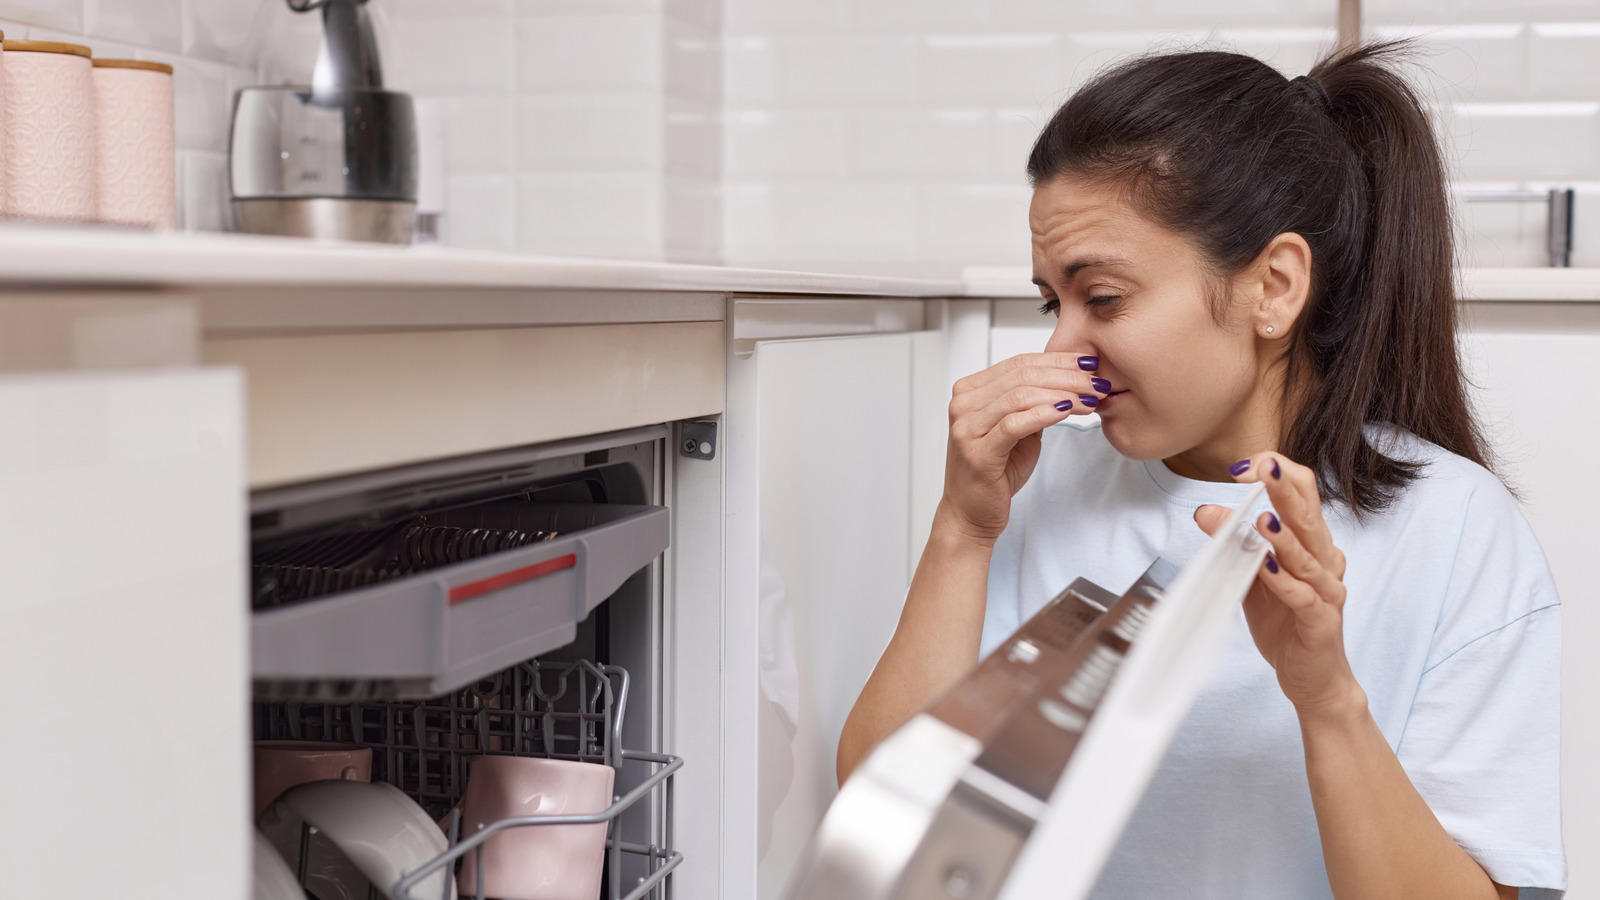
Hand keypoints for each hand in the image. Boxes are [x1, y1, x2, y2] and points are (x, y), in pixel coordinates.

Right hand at [939, 352, 1109, 542]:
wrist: (971, 514)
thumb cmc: (995, 473)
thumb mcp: (1018, 429)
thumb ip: (1033, 403)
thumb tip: (1071, 378)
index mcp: (970, 391)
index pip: (1019, 362)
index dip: (1058, 360)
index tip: (1089, 364)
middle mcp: (963, 404)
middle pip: (1022, 376)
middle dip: (1067, 377)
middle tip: (1098, 384)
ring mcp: (966, 427)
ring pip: (1020, 396)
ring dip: (1063, 395)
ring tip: (1090, 400)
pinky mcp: (977, 451)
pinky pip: (1015, 424)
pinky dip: (1045, 414)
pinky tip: (1067, 412)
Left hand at [1195, 452, 1362, 716]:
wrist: (1313, 678)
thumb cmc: (1285, 622)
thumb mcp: (1251, 576)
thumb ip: (1233, 544)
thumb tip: (1204, 511)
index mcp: (1312, 543)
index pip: (1303, 495)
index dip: (1278, 474)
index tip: (1244, 466)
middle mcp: (1324, 561)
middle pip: (1309, 516)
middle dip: (1285, 490)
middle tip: (1264, 467)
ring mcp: (1327, 592)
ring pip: (1308, 557)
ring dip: (1284, 536)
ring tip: (1261, 518)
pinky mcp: (1320, 621)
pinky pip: (1304, 598)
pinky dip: (1285, 583)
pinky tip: (1266, 569)